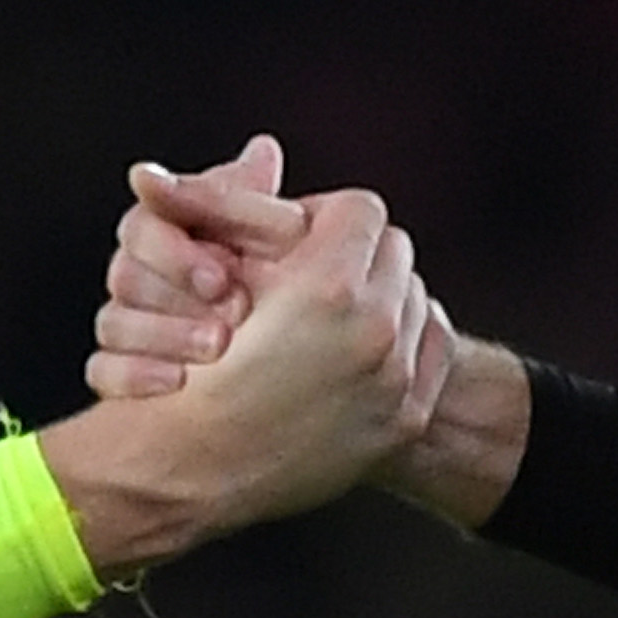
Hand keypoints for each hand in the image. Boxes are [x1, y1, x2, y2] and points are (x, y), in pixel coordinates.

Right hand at [87, 135, 299, 397]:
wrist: (300, 361)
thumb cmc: (290, 284)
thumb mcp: (285, 241)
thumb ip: (263, 205)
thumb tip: (263, 149)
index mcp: (173, 229)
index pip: (145, 226)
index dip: (178, 252)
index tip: (224, 275)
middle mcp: (144, 272)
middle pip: (123, 273)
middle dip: (177, 294)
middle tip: (233, 311)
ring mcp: (131, 322)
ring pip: (112, 321)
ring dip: (165, 334)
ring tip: (219, 348)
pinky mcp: (125, 371)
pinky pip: (102, 370)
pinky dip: (135, 375)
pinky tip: (177, 381)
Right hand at [89, 137, 529, 526]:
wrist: (190, 470)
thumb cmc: (186, 365)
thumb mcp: (209, 276)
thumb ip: (242, 206)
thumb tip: (265, 147)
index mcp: (328, 286)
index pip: (360, 210)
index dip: (324, 219)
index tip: (297, 239)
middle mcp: (373, 331)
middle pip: (394, 250)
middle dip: (357, 256)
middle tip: (317, 276)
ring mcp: (395, 379)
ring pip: (415, 297)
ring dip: (382, 297)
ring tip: (336, 316)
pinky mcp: (404, 418)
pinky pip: (431, 348)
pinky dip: (405, 341)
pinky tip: (363, 350)